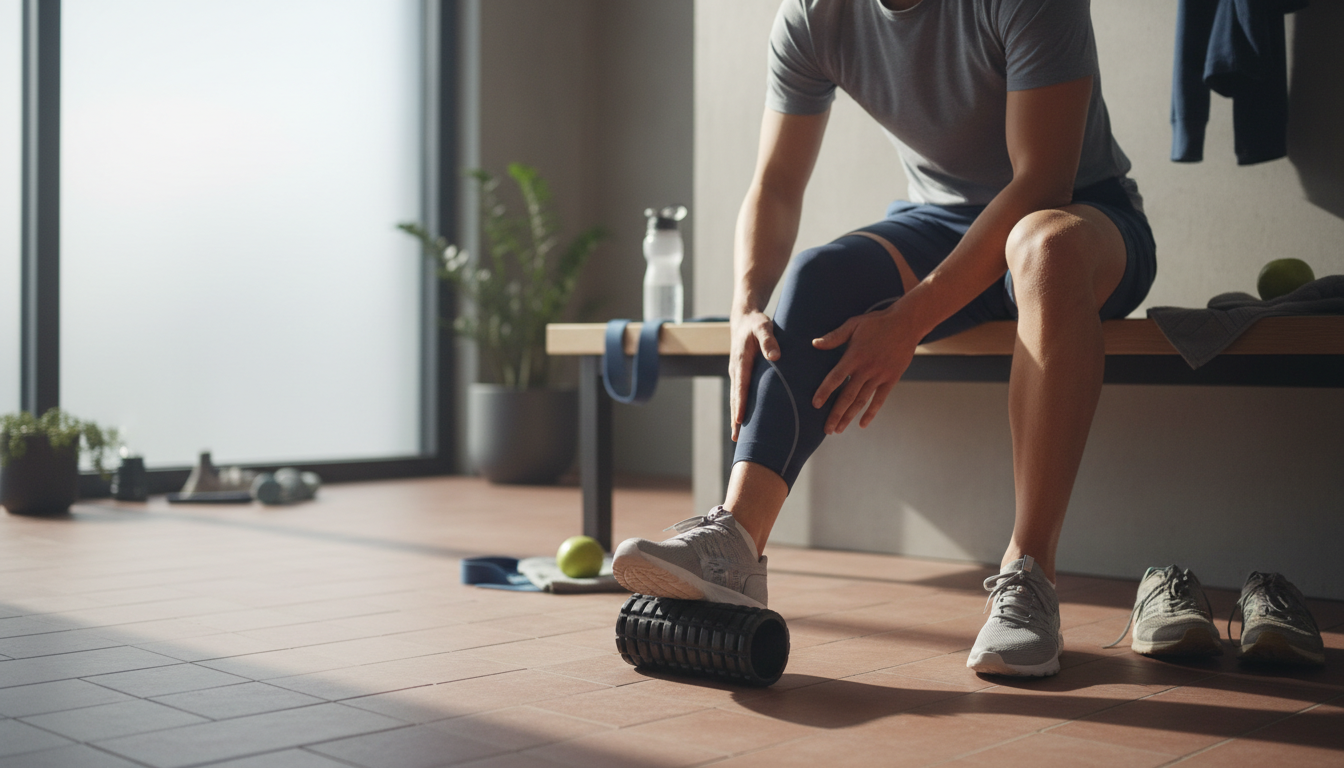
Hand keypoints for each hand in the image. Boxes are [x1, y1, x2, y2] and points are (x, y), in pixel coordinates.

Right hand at [730, 309, 779, 441]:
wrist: (744, 318)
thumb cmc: (756, 323)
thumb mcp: (763, 326)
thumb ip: (769, 340)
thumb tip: (775, 357)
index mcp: (741, 361)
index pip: (740, 387)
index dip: (740, 404)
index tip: (739, 420)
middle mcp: (736, 370)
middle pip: (735, 398)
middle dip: (735, 418)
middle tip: (736, 439)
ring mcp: (737, 374)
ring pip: (735, 399)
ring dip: (736, 417)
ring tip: (737, 438)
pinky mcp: (741, 375)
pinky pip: (740, 394)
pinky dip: (740, 408)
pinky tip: (745, 421)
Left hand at [811, 306, 917, 433]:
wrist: (906, 323)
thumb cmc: (877, 323)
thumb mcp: (854, 324)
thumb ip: (834, 337)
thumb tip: (815, 344)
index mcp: (854, 356)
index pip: (835, 378)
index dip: (825, 392)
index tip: (815, 405)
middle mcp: (866, 369)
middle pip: (847, 396)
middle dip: (836, 414)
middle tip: (826, 430)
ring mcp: (879, 376)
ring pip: (861, 401)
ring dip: (849, 416)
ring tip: (839, 429)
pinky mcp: (891, 379)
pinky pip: (880, 399)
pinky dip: (871, 412)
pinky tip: (862, 424)